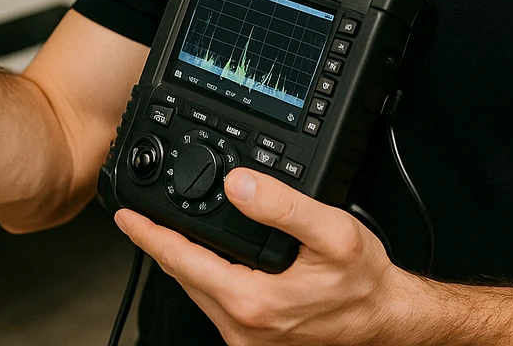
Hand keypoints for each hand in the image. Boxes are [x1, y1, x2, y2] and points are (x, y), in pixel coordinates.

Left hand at [115, 168, 425, 345]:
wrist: (387, 321)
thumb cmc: (363, 283)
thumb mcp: (333, 233)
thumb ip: (283, 206)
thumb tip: (240, 183)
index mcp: (252, 302)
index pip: (182, 261)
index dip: (150, 235)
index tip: (126, 216)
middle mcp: (242, 328)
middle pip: (185, 279)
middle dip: (163, 245)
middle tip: (144, 216)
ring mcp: (247, 340)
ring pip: (199, 294)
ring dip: (185, 263)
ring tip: (173, 232)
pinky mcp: (255, 342)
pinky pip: (218, 306)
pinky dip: (208, 278)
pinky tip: (214, 260)